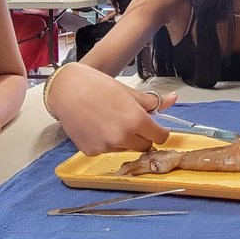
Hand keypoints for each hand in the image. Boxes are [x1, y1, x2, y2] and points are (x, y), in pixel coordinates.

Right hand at [48, 63, 177, 155]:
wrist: (66, 90)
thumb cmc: (98, 86)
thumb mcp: (129, 92)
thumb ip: (152, 101)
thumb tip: (173, 99)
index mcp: (136, 120)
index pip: (161, 137)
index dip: (159, 131)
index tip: (155, 127)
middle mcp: (122, 137)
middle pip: (145, 147)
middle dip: (143, 137)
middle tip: (132, 122)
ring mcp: (106, 146)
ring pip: (126, 149)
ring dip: (125, 140)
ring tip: (110, 121)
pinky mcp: (92, 152)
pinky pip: (108, 150)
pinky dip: (107, 142)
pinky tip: (97, 126)